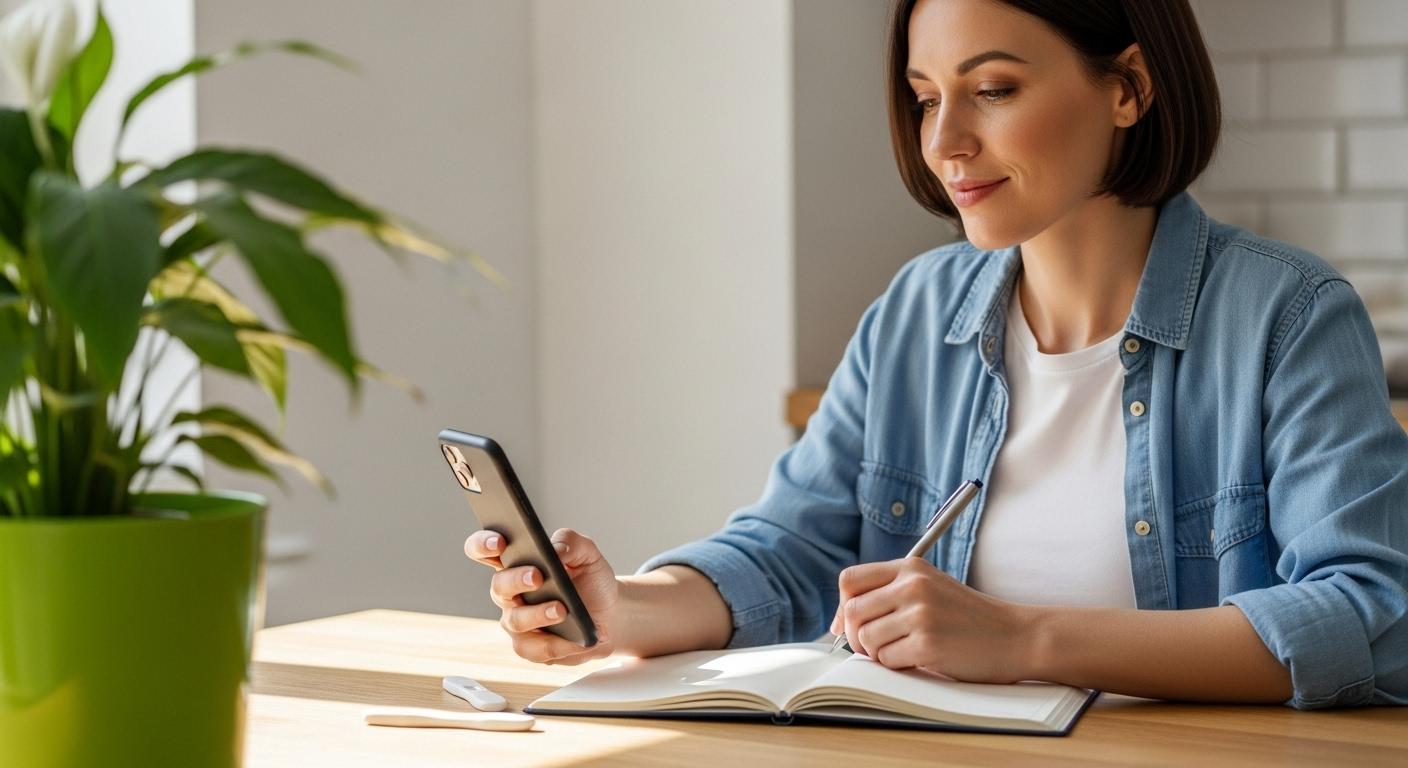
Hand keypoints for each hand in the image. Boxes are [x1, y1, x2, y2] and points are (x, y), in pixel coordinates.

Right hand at [464, 527, 619, 664]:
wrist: (610, 615)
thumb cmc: (592, 581)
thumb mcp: (588, 554)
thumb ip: (571, 542)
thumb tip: (556, 549)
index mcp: (518, 561)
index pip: (485, 549)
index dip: (483, 544)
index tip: (499, 542)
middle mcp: (510, 591)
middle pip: (499, 584)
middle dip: (515, 580)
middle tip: (537, 577)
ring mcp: (516, 619)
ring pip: (515, 620)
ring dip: (538, 614)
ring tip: (561, 610)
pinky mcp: (528, 646)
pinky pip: (533, 648)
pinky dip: (557, 644)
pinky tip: (575, 639)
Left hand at [829, 558, 1033, 683]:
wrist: (1016, 636)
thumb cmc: (969, 619)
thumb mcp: (931, 589)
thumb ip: (891, 594)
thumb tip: (840, 622)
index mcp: (910, 568)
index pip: (849, 579)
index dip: (842, 606)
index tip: (848, 625)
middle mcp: (912, 585)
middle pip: (851, 611)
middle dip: (855, 635)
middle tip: (875, 647)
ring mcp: (920, 614)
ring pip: (866, 638)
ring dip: (879, 653)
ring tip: (906, 651)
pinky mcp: (927, 643)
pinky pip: (887, 660)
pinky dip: (898, 666)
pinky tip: (921, 659)